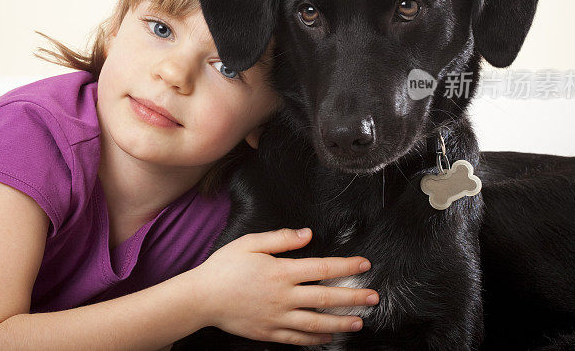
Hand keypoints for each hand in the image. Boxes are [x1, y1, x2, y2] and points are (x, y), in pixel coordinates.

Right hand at [189, 227, 378, 345]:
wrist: (201, 298)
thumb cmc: (224, 267)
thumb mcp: (249, 243)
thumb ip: (280, 239)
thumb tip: (307, 234)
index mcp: (281, 272)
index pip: (322, 268)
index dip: (346, 266)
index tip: (364, 265)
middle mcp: (283, 297)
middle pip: (326, 297)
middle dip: (353, 297)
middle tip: (373, 298)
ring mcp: (277, 317)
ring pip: (317, 322)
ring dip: (341, 322)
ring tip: (359, 321)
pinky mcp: (269, 333)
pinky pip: (298, 339)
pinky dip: (316, 340)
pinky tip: (329, 338)